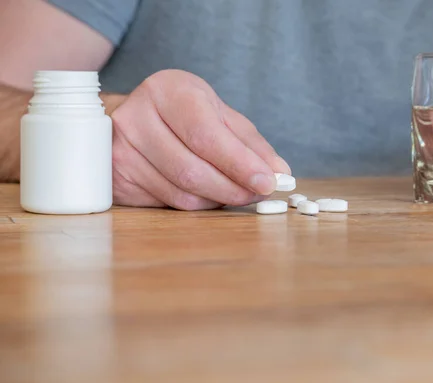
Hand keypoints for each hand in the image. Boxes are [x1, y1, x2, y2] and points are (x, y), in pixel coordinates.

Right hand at [109, 70, 290, 209]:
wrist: (129, 118)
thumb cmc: (182, 113)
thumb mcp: (217, 113)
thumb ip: (250, 143)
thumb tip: (279, 173)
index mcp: (167, 91)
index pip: (206, 135)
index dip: (239, 163)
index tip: (267, 182)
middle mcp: (135, 118)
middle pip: (192, 171)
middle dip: (234, 189)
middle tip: (258, 194)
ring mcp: (120, 152)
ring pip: (181, 194)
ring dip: (218, 200)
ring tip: (235, 192)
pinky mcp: (116, 180)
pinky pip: (167, 205)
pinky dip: (197, 204)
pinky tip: (207, 193)